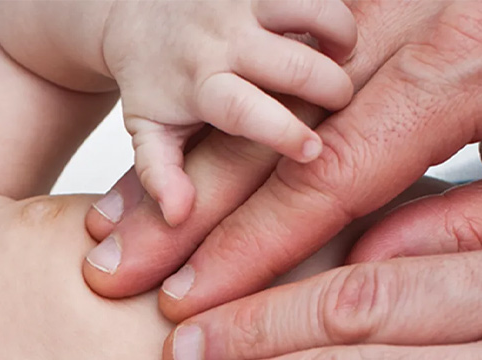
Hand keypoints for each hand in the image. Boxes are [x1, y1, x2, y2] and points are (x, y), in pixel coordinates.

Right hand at [83, 1, 481, 317]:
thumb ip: (480, 224)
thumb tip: (366, 268)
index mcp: (469, 58)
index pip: (328, 172)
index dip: (252, 245)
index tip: (189, 299)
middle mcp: (407, 17)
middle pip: (263, 134)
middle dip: (182, 215)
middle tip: (114, 274)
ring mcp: (379, 0)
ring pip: (252, 96)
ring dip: (179, 169)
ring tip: (111, 229)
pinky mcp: (367, 1)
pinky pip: (269, 65)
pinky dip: (212, 121)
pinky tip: (168, 166)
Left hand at [100, 0, 355, 225]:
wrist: (137, 17)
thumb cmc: (154, 83)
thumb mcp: (147, 132)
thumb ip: (160, 176)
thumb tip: (178, 217)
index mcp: (201, 85)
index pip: (244, 109)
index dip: (283, 131)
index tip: (314, 151)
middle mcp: (224, 40)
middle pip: (295, 64)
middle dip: (331, 86)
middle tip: (341, 102)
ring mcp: (245, 3)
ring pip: (312, 9)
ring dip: (341, 32)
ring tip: (344, 54)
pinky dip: (333, 8)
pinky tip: (333, 29)